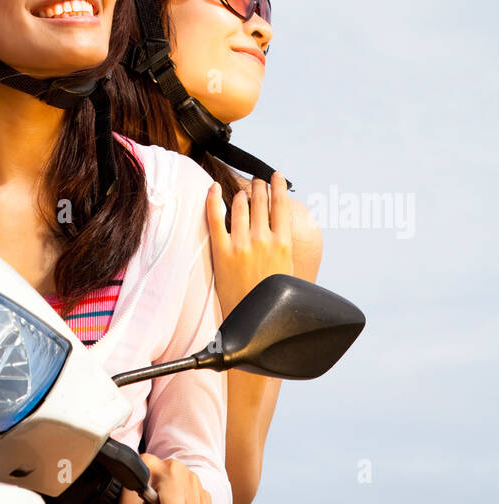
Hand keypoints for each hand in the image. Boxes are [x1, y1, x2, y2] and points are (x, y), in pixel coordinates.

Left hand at [207, 171, 292, 320]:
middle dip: (260, 187)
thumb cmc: (274, 305)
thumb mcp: (290, 275)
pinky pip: (215, 218)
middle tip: (258, 181)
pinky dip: (214, 199)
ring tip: (243, 191)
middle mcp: (263, 240)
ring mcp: (241, 244)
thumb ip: (285, 252)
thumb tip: (283, 238)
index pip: (281, 206)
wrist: (254, 326)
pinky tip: (213, 188)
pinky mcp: (221, 251)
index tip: (276, 176)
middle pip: (260, 201)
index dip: (278, 187)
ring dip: (243, 194)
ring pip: (241, 206)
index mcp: (283, 244)